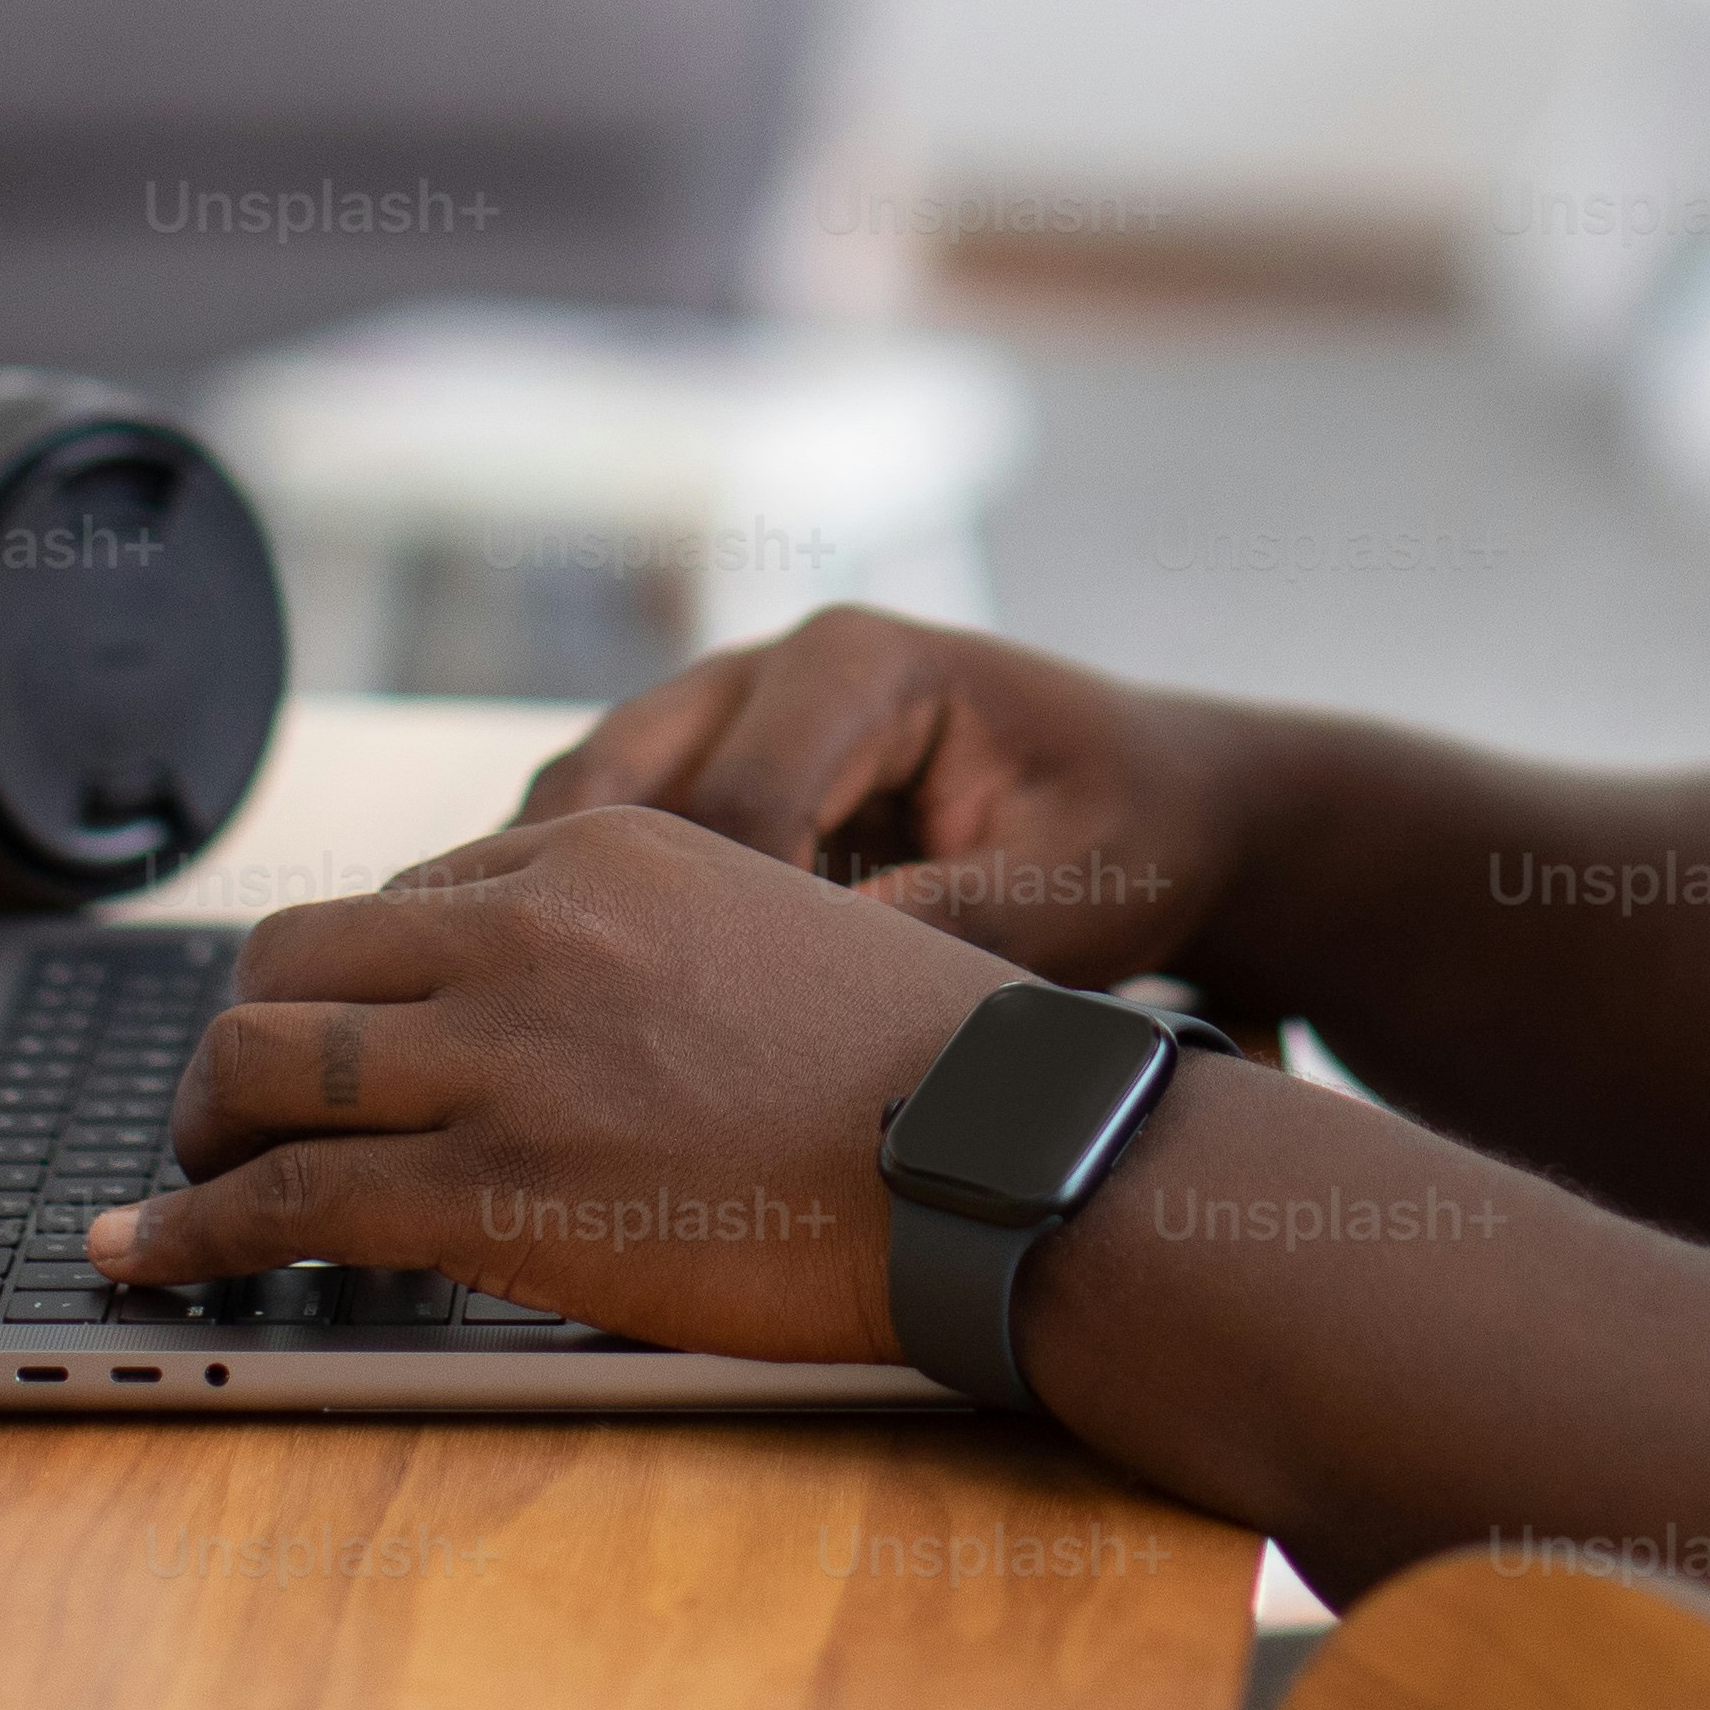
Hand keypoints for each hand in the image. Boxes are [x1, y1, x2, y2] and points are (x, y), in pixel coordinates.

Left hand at [93, 805, 1024, 1361]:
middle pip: (295, 957)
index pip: (407, 896)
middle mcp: (529, 928)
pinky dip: (187, 1231)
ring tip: (185, 1179)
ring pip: (259, 1063)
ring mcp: (504, 1054)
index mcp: (603, 848)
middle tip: (239, 1109)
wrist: (987, 1150)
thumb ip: (647, 939)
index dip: (360, 986)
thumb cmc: (911, 1063)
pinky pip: (282, 1200)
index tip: (340, 1042)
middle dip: (247, 1038)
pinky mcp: (492, 1187)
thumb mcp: (771, 920)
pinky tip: (143, 1256)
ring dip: (201, 1127)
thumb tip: (563, 1002)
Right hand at [513, 609, 1253, 992]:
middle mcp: (769, 666)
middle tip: (577, 1042)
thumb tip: (818, 984)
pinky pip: (614, 835)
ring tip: (552, 1035)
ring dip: (566, 909)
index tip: (713, 1045)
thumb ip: (945, 921)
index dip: (713, 928)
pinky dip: (591, 911)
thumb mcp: (1068, 892)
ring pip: (585, 804)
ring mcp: (726, 710)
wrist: (1157, 797)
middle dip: (586, 909)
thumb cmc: (1124, 835)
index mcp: (860, 664)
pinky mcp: (713, 769)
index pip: (733, 799)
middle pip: (611, 783)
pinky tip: (587, 1014)